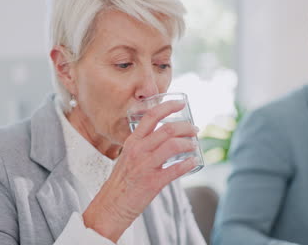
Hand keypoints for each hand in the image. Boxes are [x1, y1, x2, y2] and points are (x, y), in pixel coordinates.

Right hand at [82, 100, 198, 241]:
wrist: (112, 204)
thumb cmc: (121, 181)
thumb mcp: (127, 156)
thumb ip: (142, 145)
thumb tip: (162, 138)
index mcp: (132, 141)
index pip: (151, 116)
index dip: (168, 107)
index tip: (181, 103)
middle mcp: (138, 150)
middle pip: (167, 129)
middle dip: (186, 127)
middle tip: (194, 129)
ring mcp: (146, 166)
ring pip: (173, 146)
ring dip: (189, 143)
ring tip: (194, 145)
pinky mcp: (153, 182)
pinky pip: (175, 169)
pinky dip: (188, 163)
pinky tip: (194, 161)